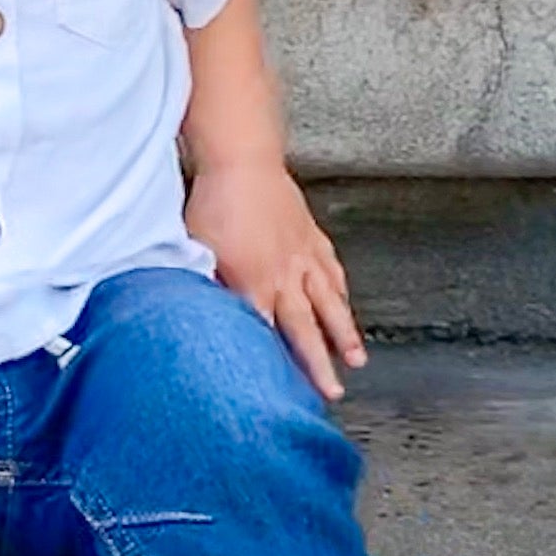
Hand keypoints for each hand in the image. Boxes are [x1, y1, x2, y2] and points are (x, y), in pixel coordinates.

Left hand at [186, 158, 364, 399]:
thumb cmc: (214, 205)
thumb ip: (203, 287)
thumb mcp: (198, 251)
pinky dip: (341, 291)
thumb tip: (199, 316)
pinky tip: (346, 302)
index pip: (268, 336)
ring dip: (344, 333)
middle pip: (307, 329)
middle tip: (334, 394)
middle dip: (320, 364)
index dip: (279, 366)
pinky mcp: (312, 238)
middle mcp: (286, 277)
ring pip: (330, 303)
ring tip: (358, 359)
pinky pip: (332, 271)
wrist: (243, 161)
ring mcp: (304, 257)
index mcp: (254, 284)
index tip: (286, 394)